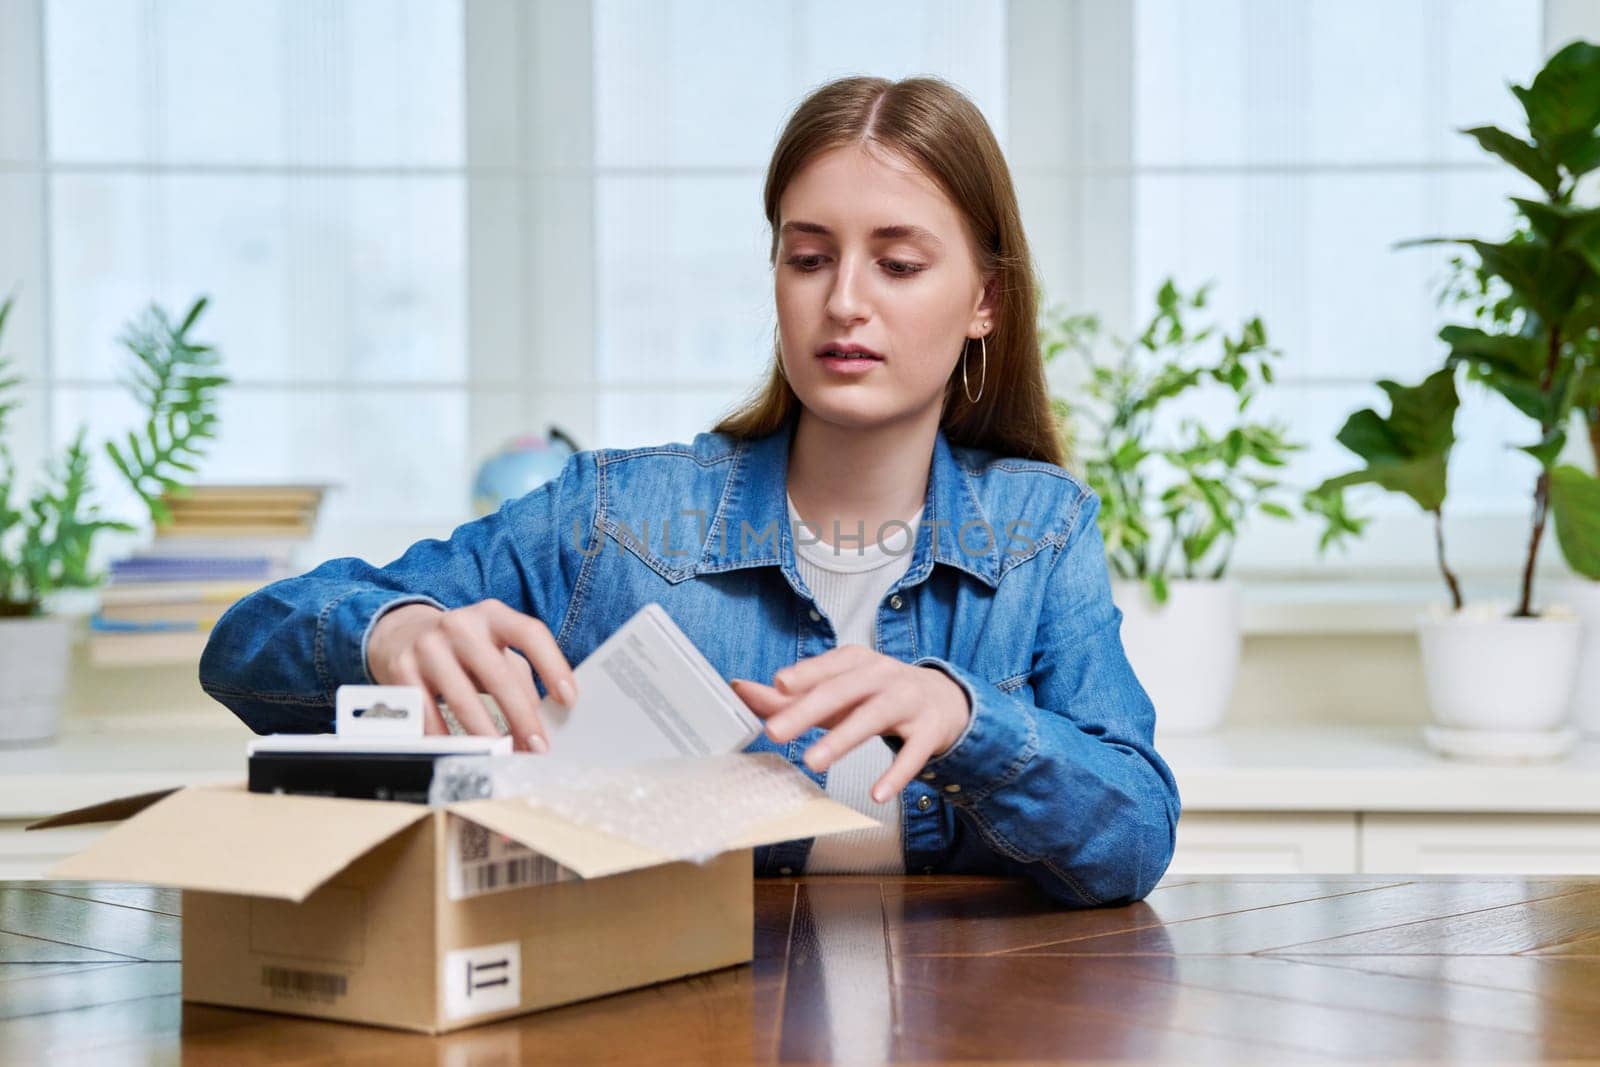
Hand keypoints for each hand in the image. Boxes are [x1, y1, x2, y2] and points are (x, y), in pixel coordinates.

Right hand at [366, 599, 576, 751]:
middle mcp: (460, 626)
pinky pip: (429, 715)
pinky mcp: (401, 671)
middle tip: (537, 747)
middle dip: (522, 717)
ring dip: (487, 736)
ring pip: (463, 701)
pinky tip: (462, 753)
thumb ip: (521, 676)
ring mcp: (428, 647)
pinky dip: (447, 739)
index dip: (553, 666)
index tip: (569, 699)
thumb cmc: (462, 647)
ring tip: (503, 755)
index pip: (530, 633)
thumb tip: (546, 720)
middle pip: (498, 676)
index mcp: (492, 615)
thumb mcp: (493, 648)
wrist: (399, 633)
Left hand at [730, 645, 970, 803]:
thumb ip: (790, 695)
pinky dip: (896, 774)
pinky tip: (877, 793)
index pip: (827, 668)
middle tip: (776, 731)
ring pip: (873, 717)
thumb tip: (739, 690)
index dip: (804, 674)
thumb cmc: (877, 694)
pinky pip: (913, 753)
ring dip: (842, 739)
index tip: (778, 684)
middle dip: (808, 710)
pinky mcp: (929, 730)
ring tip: (813, 761)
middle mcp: (883, 676)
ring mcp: (908, 701)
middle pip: (843, 691)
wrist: (945, 699)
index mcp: (857, 662)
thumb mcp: (836, 691)